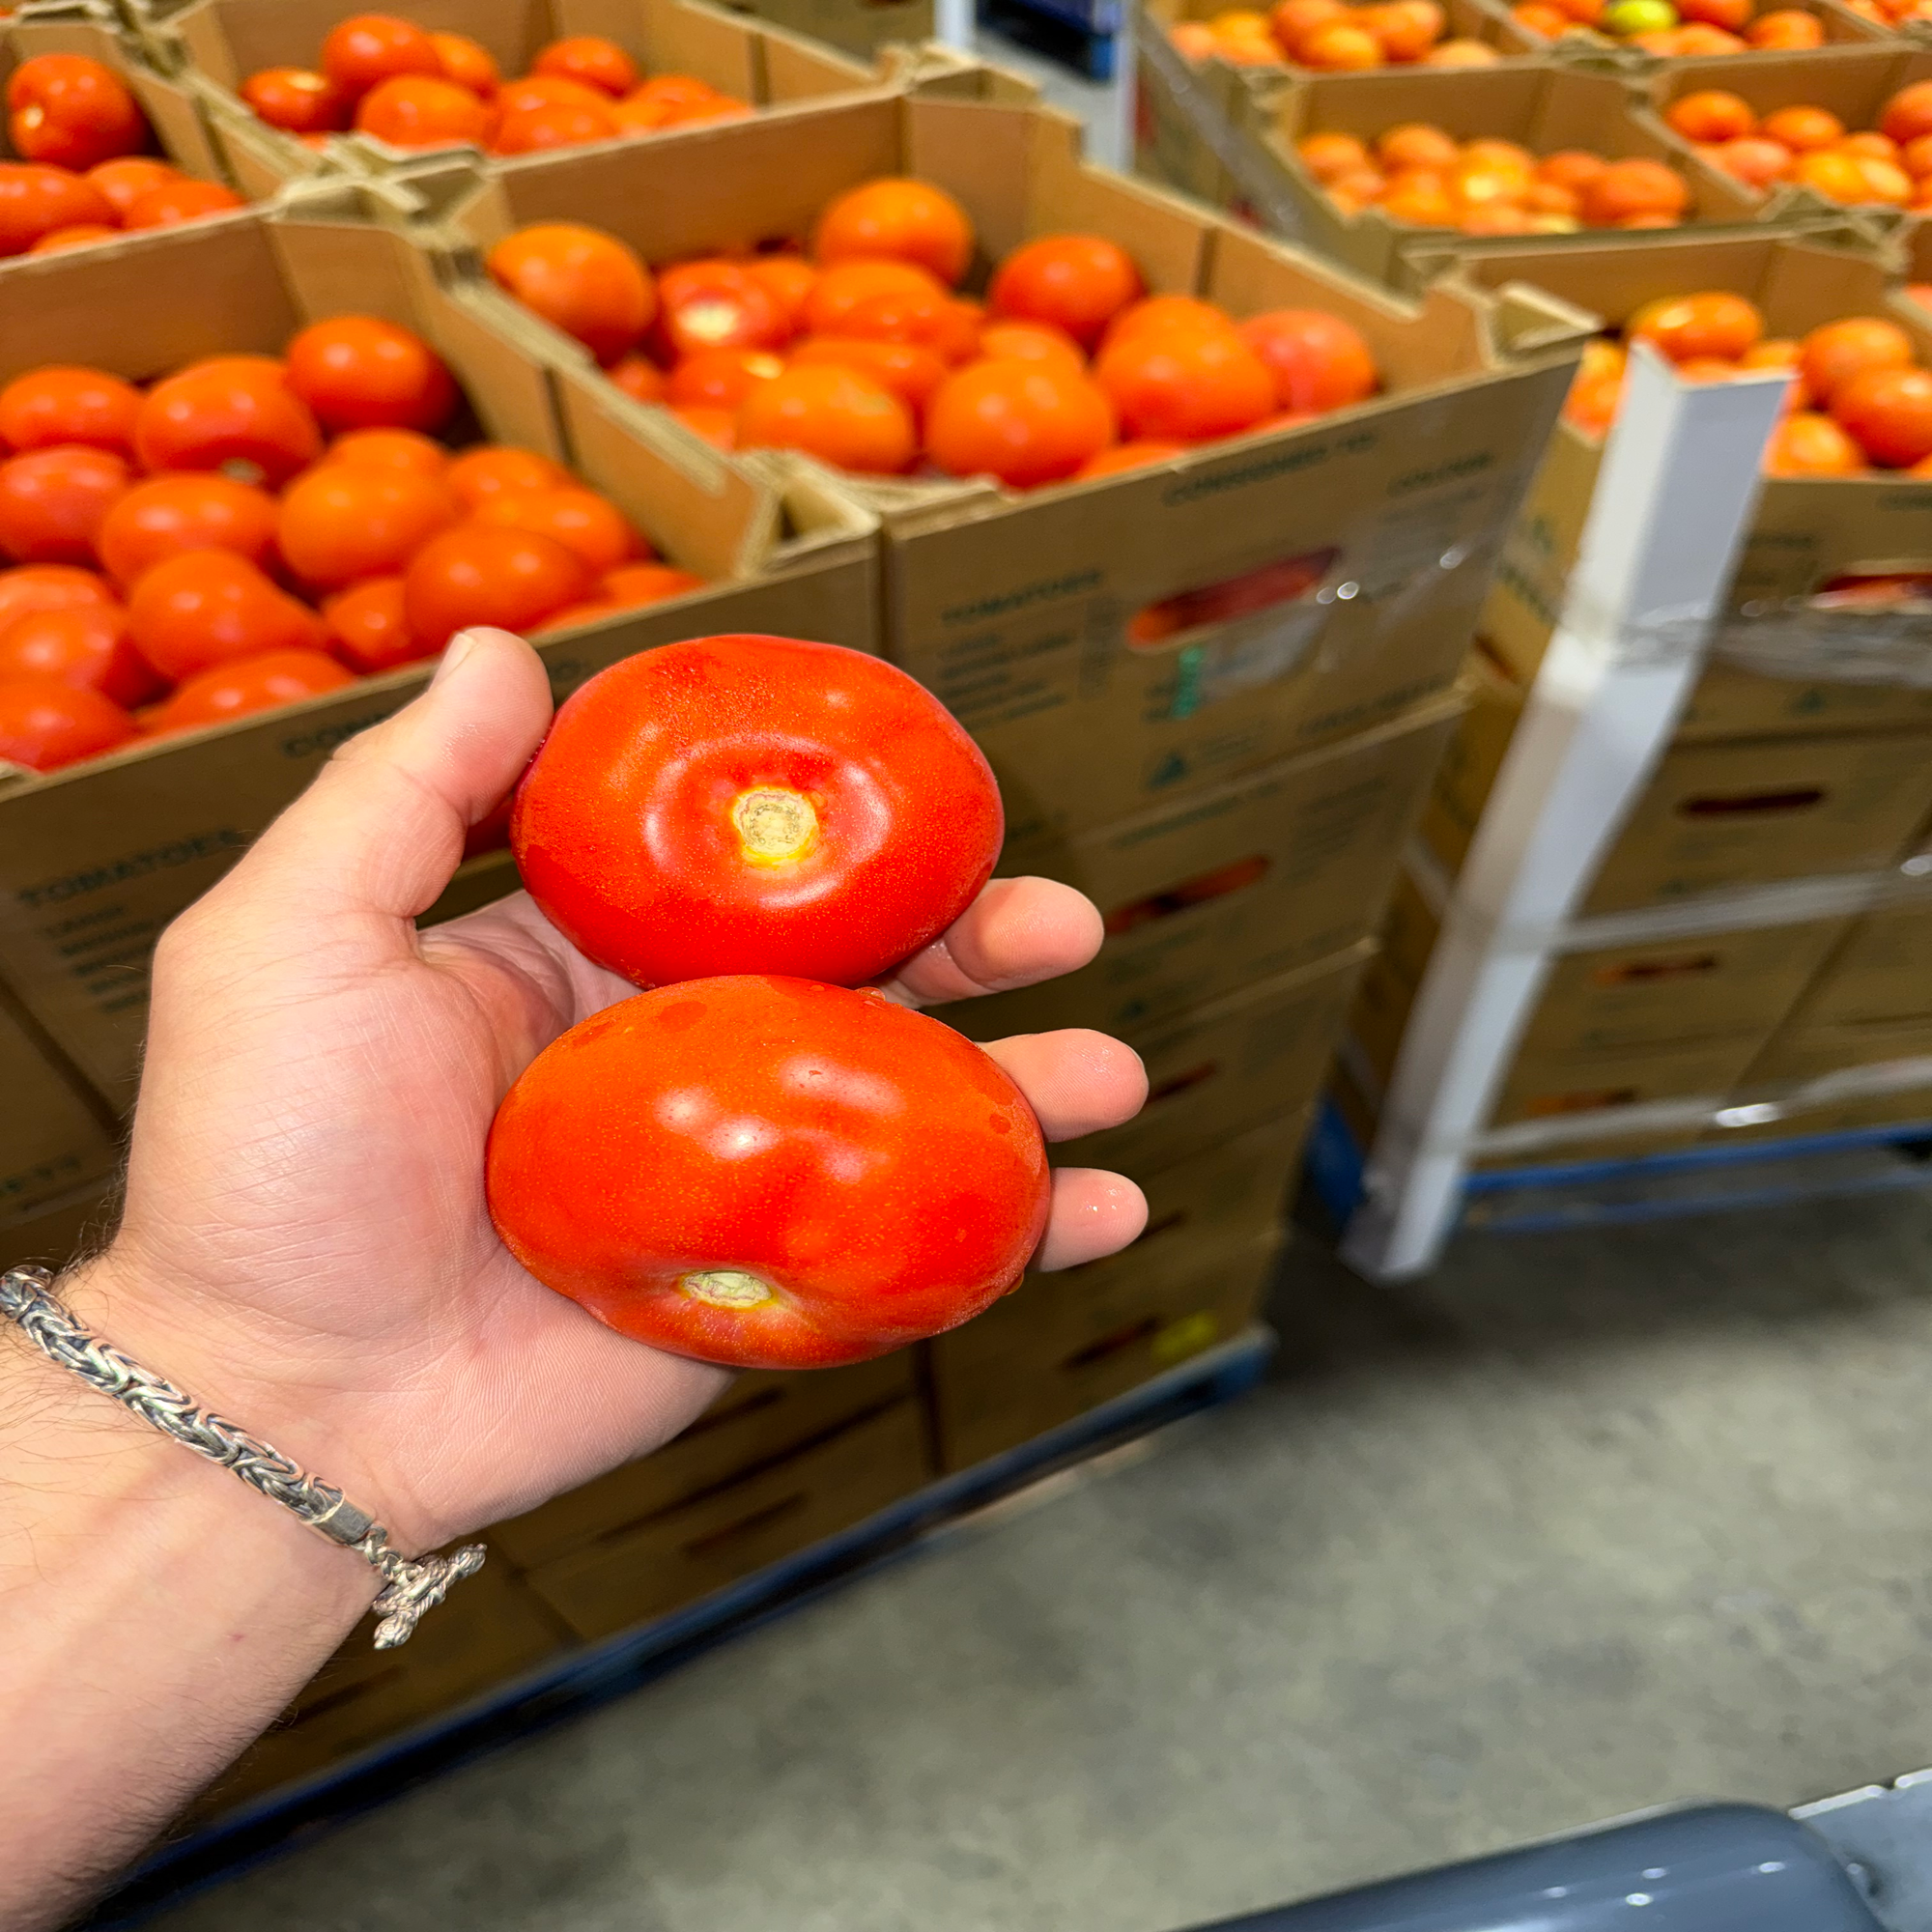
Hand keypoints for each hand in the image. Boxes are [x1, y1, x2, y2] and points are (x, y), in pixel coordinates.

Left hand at [77, 628, 1148, 1556]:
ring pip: (915, 1112)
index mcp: (588, 961)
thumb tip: (512, 649)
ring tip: (1109, 1074)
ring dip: (1028, 1087)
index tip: (934, 789)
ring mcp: (735, 1180)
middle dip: (981, 948)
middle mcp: (681, 1058)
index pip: (750, 871)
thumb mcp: (292, 939)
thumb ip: (404, 794)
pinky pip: (913, 1253)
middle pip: (868, 980)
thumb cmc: (266, 1164)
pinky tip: (1099, 1213)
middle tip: (1063, 925)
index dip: (849, 829)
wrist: (284, 1401)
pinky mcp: (765, 1294)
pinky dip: (1020, 1238)